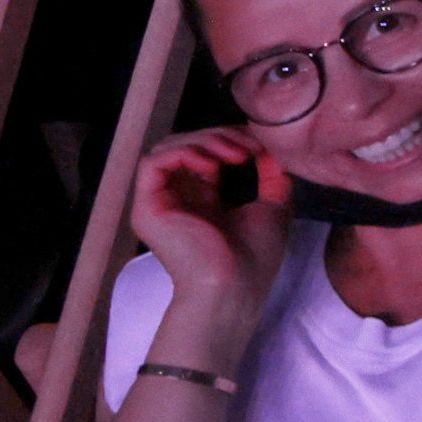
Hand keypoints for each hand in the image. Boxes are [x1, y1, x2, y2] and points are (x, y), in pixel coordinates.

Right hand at [124, 130, 298, 367]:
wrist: (235, 287)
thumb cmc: (254, 259)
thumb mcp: (273, 208)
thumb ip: (272, 176)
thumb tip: (274, 149)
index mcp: (203, 199)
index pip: (204, 152)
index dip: (230, 138)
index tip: (261, 143)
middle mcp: (178, 197)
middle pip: (186, 144)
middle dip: (220, 135)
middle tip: (249, 145)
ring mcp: (160, 202)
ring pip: (168, 147)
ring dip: (204, 140)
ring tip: (236, 154)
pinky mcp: (147, 208)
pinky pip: (153, 163)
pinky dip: (184, 153)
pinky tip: (213, 165)